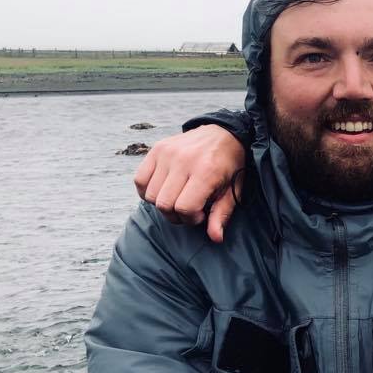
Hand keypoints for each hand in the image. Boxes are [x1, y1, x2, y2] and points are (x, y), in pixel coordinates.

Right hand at [134, 125, 246, 242]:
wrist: (223, 134)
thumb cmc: (230, 166)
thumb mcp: (233, 191)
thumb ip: (221, 215)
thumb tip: (215, 238)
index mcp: (205, 171)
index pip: (184, 207)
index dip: (191, 219)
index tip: (201, 214)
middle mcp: (183, 160)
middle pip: (164, 204)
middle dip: (176, 215)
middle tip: (189, 209)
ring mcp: (167, 153)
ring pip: (150, 195)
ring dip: (162, 204)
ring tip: (178, 199)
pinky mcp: (156, 149)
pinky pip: (139, 180)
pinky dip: (147, 191)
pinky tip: (164, 190)